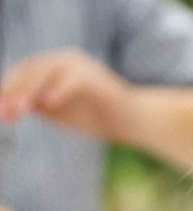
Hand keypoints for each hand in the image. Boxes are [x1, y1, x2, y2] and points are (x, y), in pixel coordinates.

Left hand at [0, 49, 132, 140]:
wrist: (131, 121)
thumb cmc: (95, 116)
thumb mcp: (57, 110)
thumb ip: (34, 103)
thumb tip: (7, 105)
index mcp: (53, 66)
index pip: (22, 73)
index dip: (7, 91)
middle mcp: (65, 59)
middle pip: (30, 69)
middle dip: (13, 91)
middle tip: (4, 112)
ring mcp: (81, 64)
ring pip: (46, 70)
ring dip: (29, 90)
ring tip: (20, 109)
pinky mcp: (95, 75)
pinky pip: (72, 79)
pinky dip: (59, 90)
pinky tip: (49, 103)